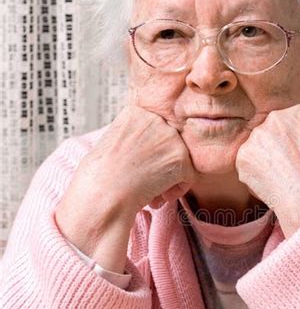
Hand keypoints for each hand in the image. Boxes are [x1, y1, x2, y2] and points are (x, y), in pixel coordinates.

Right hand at [74, 104, 196, 213]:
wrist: (102, 192)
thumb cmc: (102, 175)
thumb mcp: (114, 142)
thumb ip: (137, 136)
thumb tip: (154, 147)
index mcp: (137, 112)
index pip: (156, 131)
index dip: (149, 153)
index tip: (137, 167)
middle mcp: (156, 119)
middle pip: (170, 144)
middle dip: (160, 165)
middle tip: (143, 181)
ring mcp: (170, 138)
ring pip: (181, 160)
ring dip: (168, 178)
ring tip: (149, 191)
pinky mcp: (180, 157)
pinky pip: (188, 176)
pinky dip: (176, 190)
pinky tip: (157, 197)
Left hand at [235, 104, 299, 236]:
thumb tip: (298, 139)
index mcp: (299, 112)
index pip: (291, 123)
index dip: (295, 143)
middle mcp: (275, 118)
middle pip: (271, 132)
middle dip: (276, 149)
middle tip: (288, 170)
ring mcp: (257, 136)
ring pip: (256, 148)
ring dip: (263, 162)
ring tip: (281, 180)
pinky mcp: (243, 155)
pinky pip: (246, 166)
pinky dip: (254, 177)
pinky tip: (270, 186)